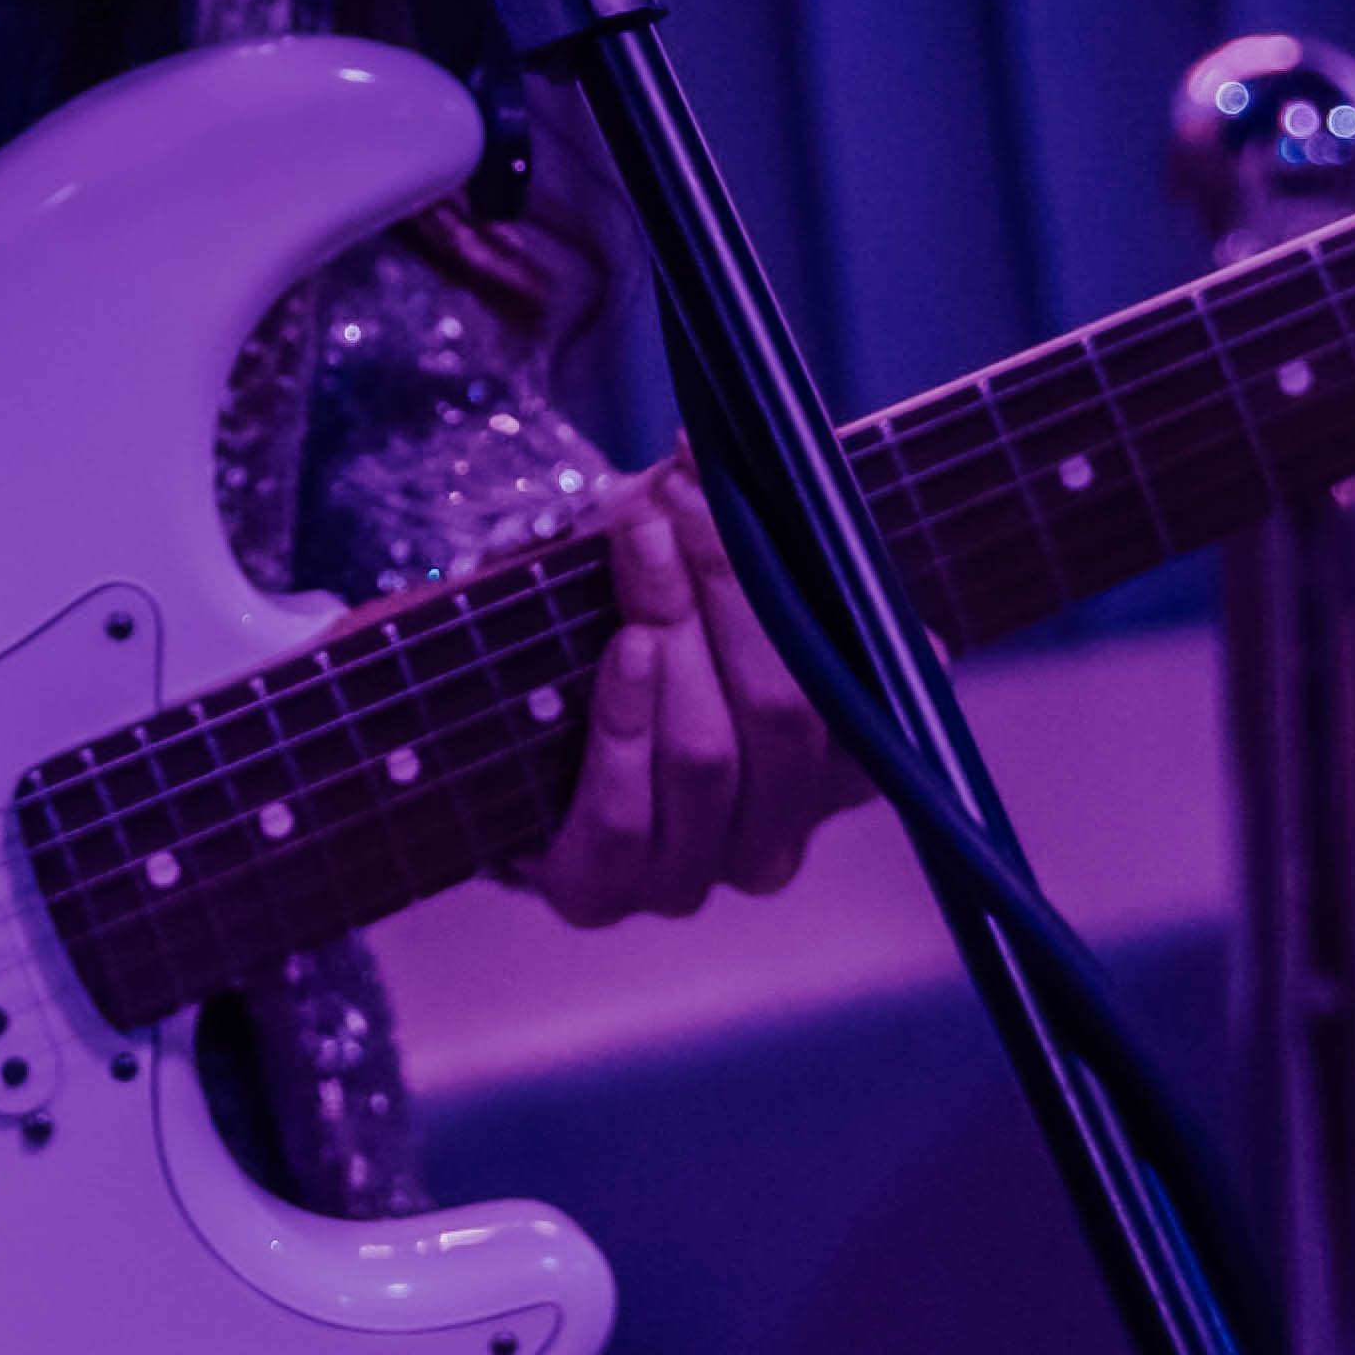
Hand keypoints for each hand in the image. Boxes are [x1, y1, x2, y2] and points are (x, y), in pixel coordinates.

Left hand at [510, 459, 831, 924]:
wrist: (493, 738)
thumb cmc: (613, 647)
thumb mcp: (680, 586)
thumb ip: (726, 540)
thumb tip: (735, 460)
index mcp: (824, 776)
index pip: (862, 690)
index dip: (815, 585)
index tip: (758, 492)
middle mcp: (770, 841)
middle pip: (784, 715)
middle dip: (733, 593)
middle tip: (684, 504)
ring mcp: (687, 878)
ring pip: (708, 756)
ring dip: (675, 633)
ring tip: (645, 546)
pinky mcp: (598, 895)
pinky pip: (626, 818)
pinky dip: (627, 723)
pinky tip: (626, 650)